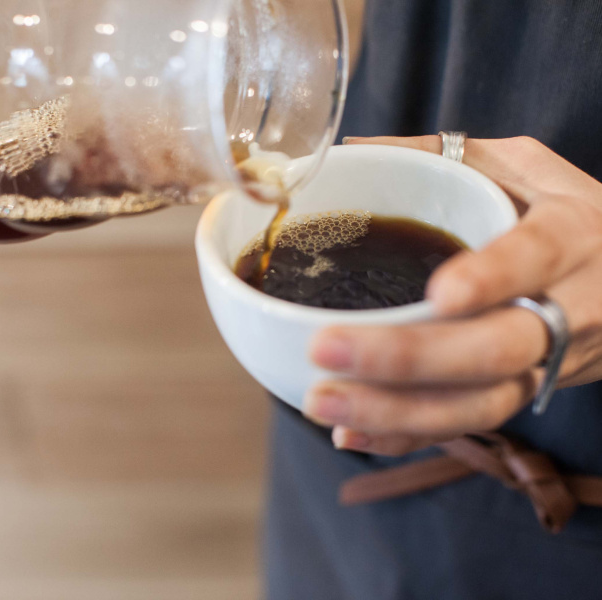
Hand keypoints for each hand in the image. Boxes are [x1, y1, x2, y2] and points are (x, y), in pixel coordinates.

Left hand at [304, 136, 601, 455]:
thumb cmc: (564, 212)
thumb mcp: (523, 166)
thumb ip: (441, 154)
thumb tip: (347, 150)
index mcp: (569, 234)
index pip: (535, 257)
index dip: (493, 278)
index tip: (441, 294)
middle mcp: (569, 308)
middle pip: (496, 349)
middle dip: (409, 357)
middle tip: (326, 348)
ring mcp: (548, 363)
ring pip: (480, 403)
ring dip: (397, 411)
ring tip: (323, 403)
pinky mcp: (524, 395)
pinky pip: (468, 425)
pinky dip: (406, 434)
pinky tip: (350, 434)